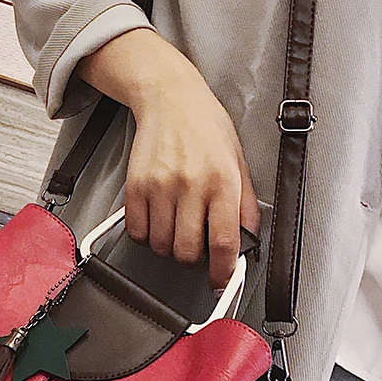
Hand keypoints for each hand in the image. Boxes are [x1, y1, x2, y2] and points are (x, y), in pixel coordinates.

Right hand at [76, 29, 258, 288]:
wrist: (170, 98)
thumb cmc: (207, 128)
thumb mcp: (238, 162)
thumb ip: (245, 205)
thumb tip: (246, 242)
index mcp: (222, 181)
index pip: (223, 242)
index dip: (222, 272)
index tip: (219, 282)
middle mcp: (191, 185)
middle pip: (186, 252)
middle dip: (192, 259)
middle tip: (195, 247)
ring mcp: (160, 185)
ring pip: (161, 245)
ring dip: (169, 247)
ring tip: (176, 228)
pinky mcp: (135, 185)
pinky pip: (137, 231)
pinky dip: (146, 235)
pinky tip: (157, 221)